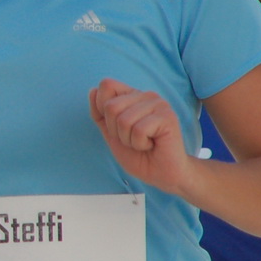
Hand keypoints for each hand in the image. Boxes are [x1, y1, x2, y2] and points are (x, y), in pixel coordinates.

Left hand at [88, 78, 191, 196]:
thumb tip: (93, 90)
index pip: (106, 86)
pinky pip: (139, 130)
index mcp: (133, 95)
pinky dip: (140, 144)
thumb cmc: (138, 154)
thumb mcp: (111, 133)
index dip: (103, 111)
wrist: (160, 174)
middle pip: (111, 106)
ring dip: (129, 140)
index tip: (118, 128)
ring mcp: (159, 104)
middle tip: (133, 139)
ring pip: (124, 120)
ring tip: (143, 143)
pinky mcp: (167, 117)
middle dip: (116, 130)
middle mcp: (146, 95)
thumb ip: (100, 114)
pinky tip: (152, 145)